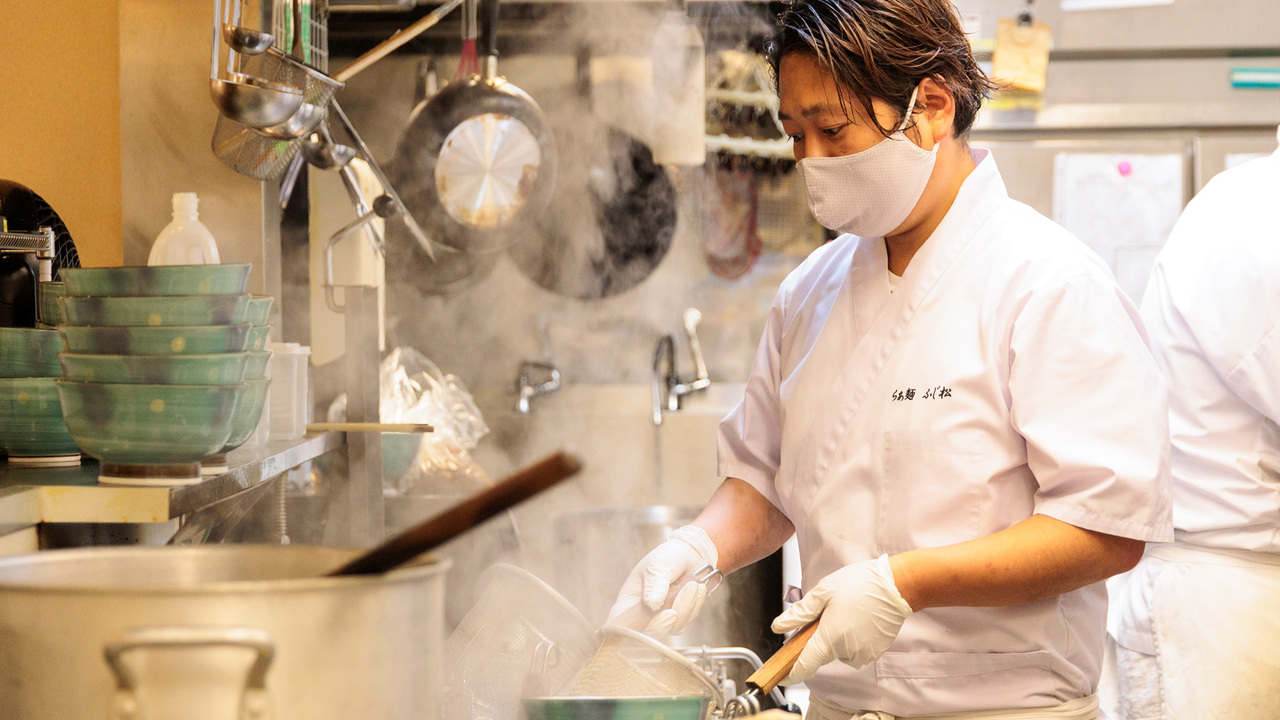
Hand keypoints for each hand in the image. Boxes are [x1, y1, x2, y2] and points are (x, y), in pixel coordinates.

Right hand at [607, 526, 717, 636]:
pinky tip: (697, 588)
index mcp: (628, 603)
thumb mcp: (658, 566)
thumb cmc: (666, 558)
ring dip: (686, 607)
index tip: (647, 619)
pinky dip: (695, 605)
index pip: (619, 625)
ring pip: (672, 628)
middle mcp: (643, 616)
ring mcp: (662, 620)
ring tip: (692, 584)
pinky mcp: (679, 621)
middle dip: (663, 624)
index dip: (625, 631)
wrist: (689, 555)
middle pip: (648, 635)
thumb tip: (652, 604)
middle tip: (673, 611)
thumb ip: (655, 584)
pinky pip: (688, 622)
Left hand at [771, 555, 913, 683]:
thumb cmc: (859, 584)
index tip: (783, 675)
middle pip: (822, 654)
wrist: (895, 586)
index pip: (805, 665)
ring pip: (840, 652)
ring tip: (845, 613)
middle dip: (819, 639)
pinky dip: (852, 639)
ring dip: (837, 638)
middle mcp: (846, 651)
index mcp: (830, 638)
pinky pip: (856, 650)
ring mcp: (863, 653)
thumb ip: (799, 613)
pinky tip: (858, 619)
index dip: (792, 673)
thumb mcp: (822, 593)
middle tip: (825, 614)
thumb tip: (778, 626)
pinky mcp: (876, 651)